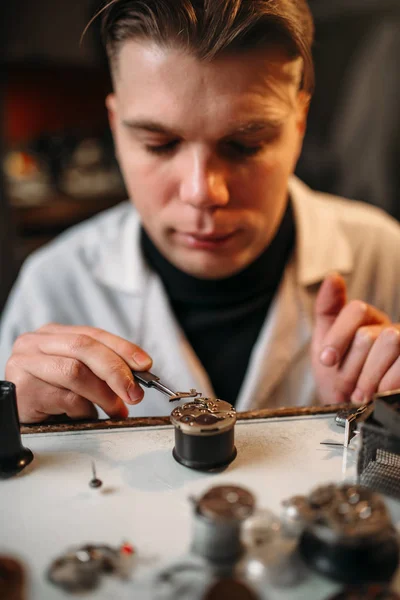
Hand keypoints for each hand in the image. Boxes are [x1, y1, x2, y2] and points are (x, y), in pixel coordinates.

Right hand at [5, 323, 152, 422]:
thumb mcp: (77, 374)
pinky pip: (64, 398)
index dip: (123, 348)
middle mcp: (36, 342)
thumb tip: (136, 381)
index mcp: (53, 334)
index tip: (145, 364)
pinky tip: (85, 415)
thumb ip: (100, 370)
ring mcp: (26, 363)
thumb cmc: (49, 393)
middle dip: (116, 370)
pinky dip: (83, 410)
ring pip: (75, 372)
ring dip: (103, 394)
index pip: (94, 334)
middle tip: (134, 393)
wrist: (15, 411)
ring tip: (115, 409)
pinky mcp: (23, 388)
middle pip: (84, 347)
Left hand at [311, 274, 399, 404]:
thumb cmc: (339, 377)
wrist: (352, 411)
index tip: (327, 360)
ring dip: (369, 376)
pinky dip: (388, 382)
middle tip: (348, 385)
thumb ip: (327, 309)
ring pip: (391, 343)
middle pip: (368, 333)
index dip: (337, 337)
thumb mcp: (324, 344)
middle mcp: (389, 327)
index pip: (356, 311)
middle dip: (353, 365)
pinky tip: (379, 393)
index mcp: (367, 319)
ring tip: (360, 394)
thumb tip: (333, 276)